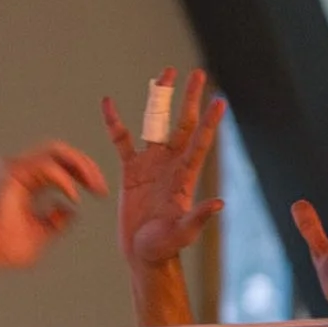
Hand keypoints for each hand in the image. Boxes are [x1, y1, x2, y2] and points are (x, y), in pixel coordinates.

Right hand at [0, 144, 105, 272]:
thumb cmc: (6, 247)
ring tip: (94, 186)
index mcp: (28, 180)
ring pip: (56, 151)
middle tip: (101, 186)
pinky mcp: (12, 172)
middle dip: (86, 165)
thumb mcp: (42, 234)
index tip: (100, 191)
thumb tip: (71, 211)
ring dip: (80, 166)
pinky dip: (64, 180)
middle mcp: (21, 169)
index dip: (83, 173)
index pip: (61, 164)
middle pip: (61, 152)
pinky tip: (74, 196)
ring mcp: (15, 168)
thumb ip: (57, 221)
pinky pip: (47, 166)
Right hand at [100, 71, 224, 275]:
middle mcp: (170, 164)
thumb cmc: (164, 246)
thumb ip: (198, 218)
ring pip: (155, 123)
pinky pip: (121, 141)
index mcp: (184, 176)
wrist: (142, 252)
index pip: (199, 143)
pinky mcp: (131, 171)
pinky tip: (108, 103)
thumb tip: (219, 203)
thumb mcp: (182, 233)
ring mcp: (151, 164)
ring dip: (160, 99)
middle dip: (189, 98)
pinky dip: (115, 123)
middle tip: (198, 74)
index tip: (219, 101)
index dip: (210, 122)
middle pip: (182, 123)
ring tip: (165, 74)